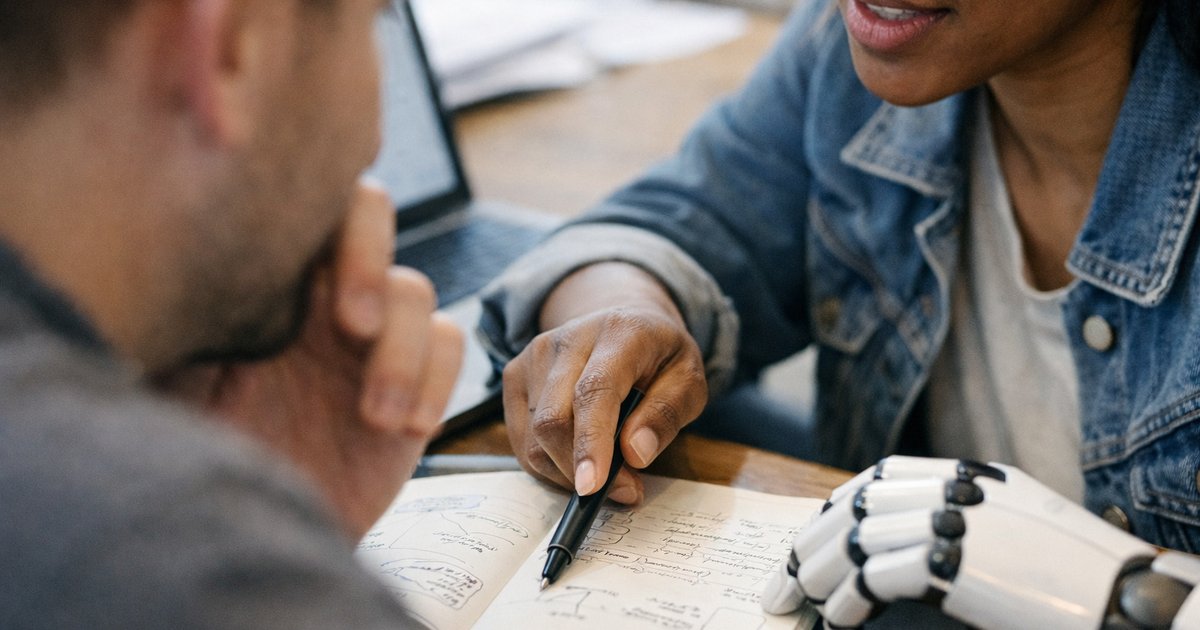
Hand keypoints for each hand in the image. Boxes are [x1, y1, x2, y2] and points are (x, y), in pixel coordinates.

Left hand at [158, 182, 462, 539]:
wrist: (238, 534)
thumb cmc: (190, 454)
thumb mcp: (166, 378)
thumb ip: (179, 316)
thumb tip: (173, 259)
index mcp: (260, 277)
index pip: (294, 202)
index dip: (312, 205)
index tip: (295, 271)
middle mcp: (318, 295)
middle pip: (367, 216)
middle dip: (367, 260)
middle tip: (352, 326)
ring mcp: (370, 338)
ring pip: (414, 292)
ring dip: (402, 351)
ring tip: (375, 415)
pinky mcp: (414, 385)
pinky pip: (449, 346)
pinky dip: (438, 379)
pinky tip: (407, 427)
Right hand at [503, 262, 707, 503]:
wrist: (624, 321)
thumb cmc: (660, 357)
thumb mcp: (688, 381)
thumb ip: (666, 414)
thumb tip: (635, 454)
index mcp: (619, 333)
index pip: (594, 391)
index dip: (591, 442)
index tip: (593, 487)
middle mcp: (568, 339)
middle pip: (554, 420)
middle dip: (581, 470)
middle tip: (624, 491)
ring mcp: (535, 355)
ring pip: (533, 437)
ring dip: (566, 473)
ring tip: (606, 474)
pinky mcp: (515, 374)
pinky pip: (521, 439)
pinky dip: (549, 464)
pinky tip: (578, 459)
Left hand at [762, 456, 1159, 629]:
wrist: (1126, 596)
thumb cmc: (1076, 573)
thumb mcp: (1017, 523)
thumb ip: (967, 514)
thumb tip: (910, 538)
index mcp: (969, 475)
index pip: (880, 476)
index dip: (837, 504)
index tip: (809, 533)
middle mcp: (957, 489)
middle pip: (855, 503)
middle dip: (807, 540)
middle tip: (779, 576)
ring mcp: (955, 522)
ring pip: (854, 536)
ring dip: (813, 571)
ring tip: (792, 600)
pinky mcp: (954, 563)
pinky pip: (875, 575)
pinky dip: (847, 599)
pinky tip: (836, 620)